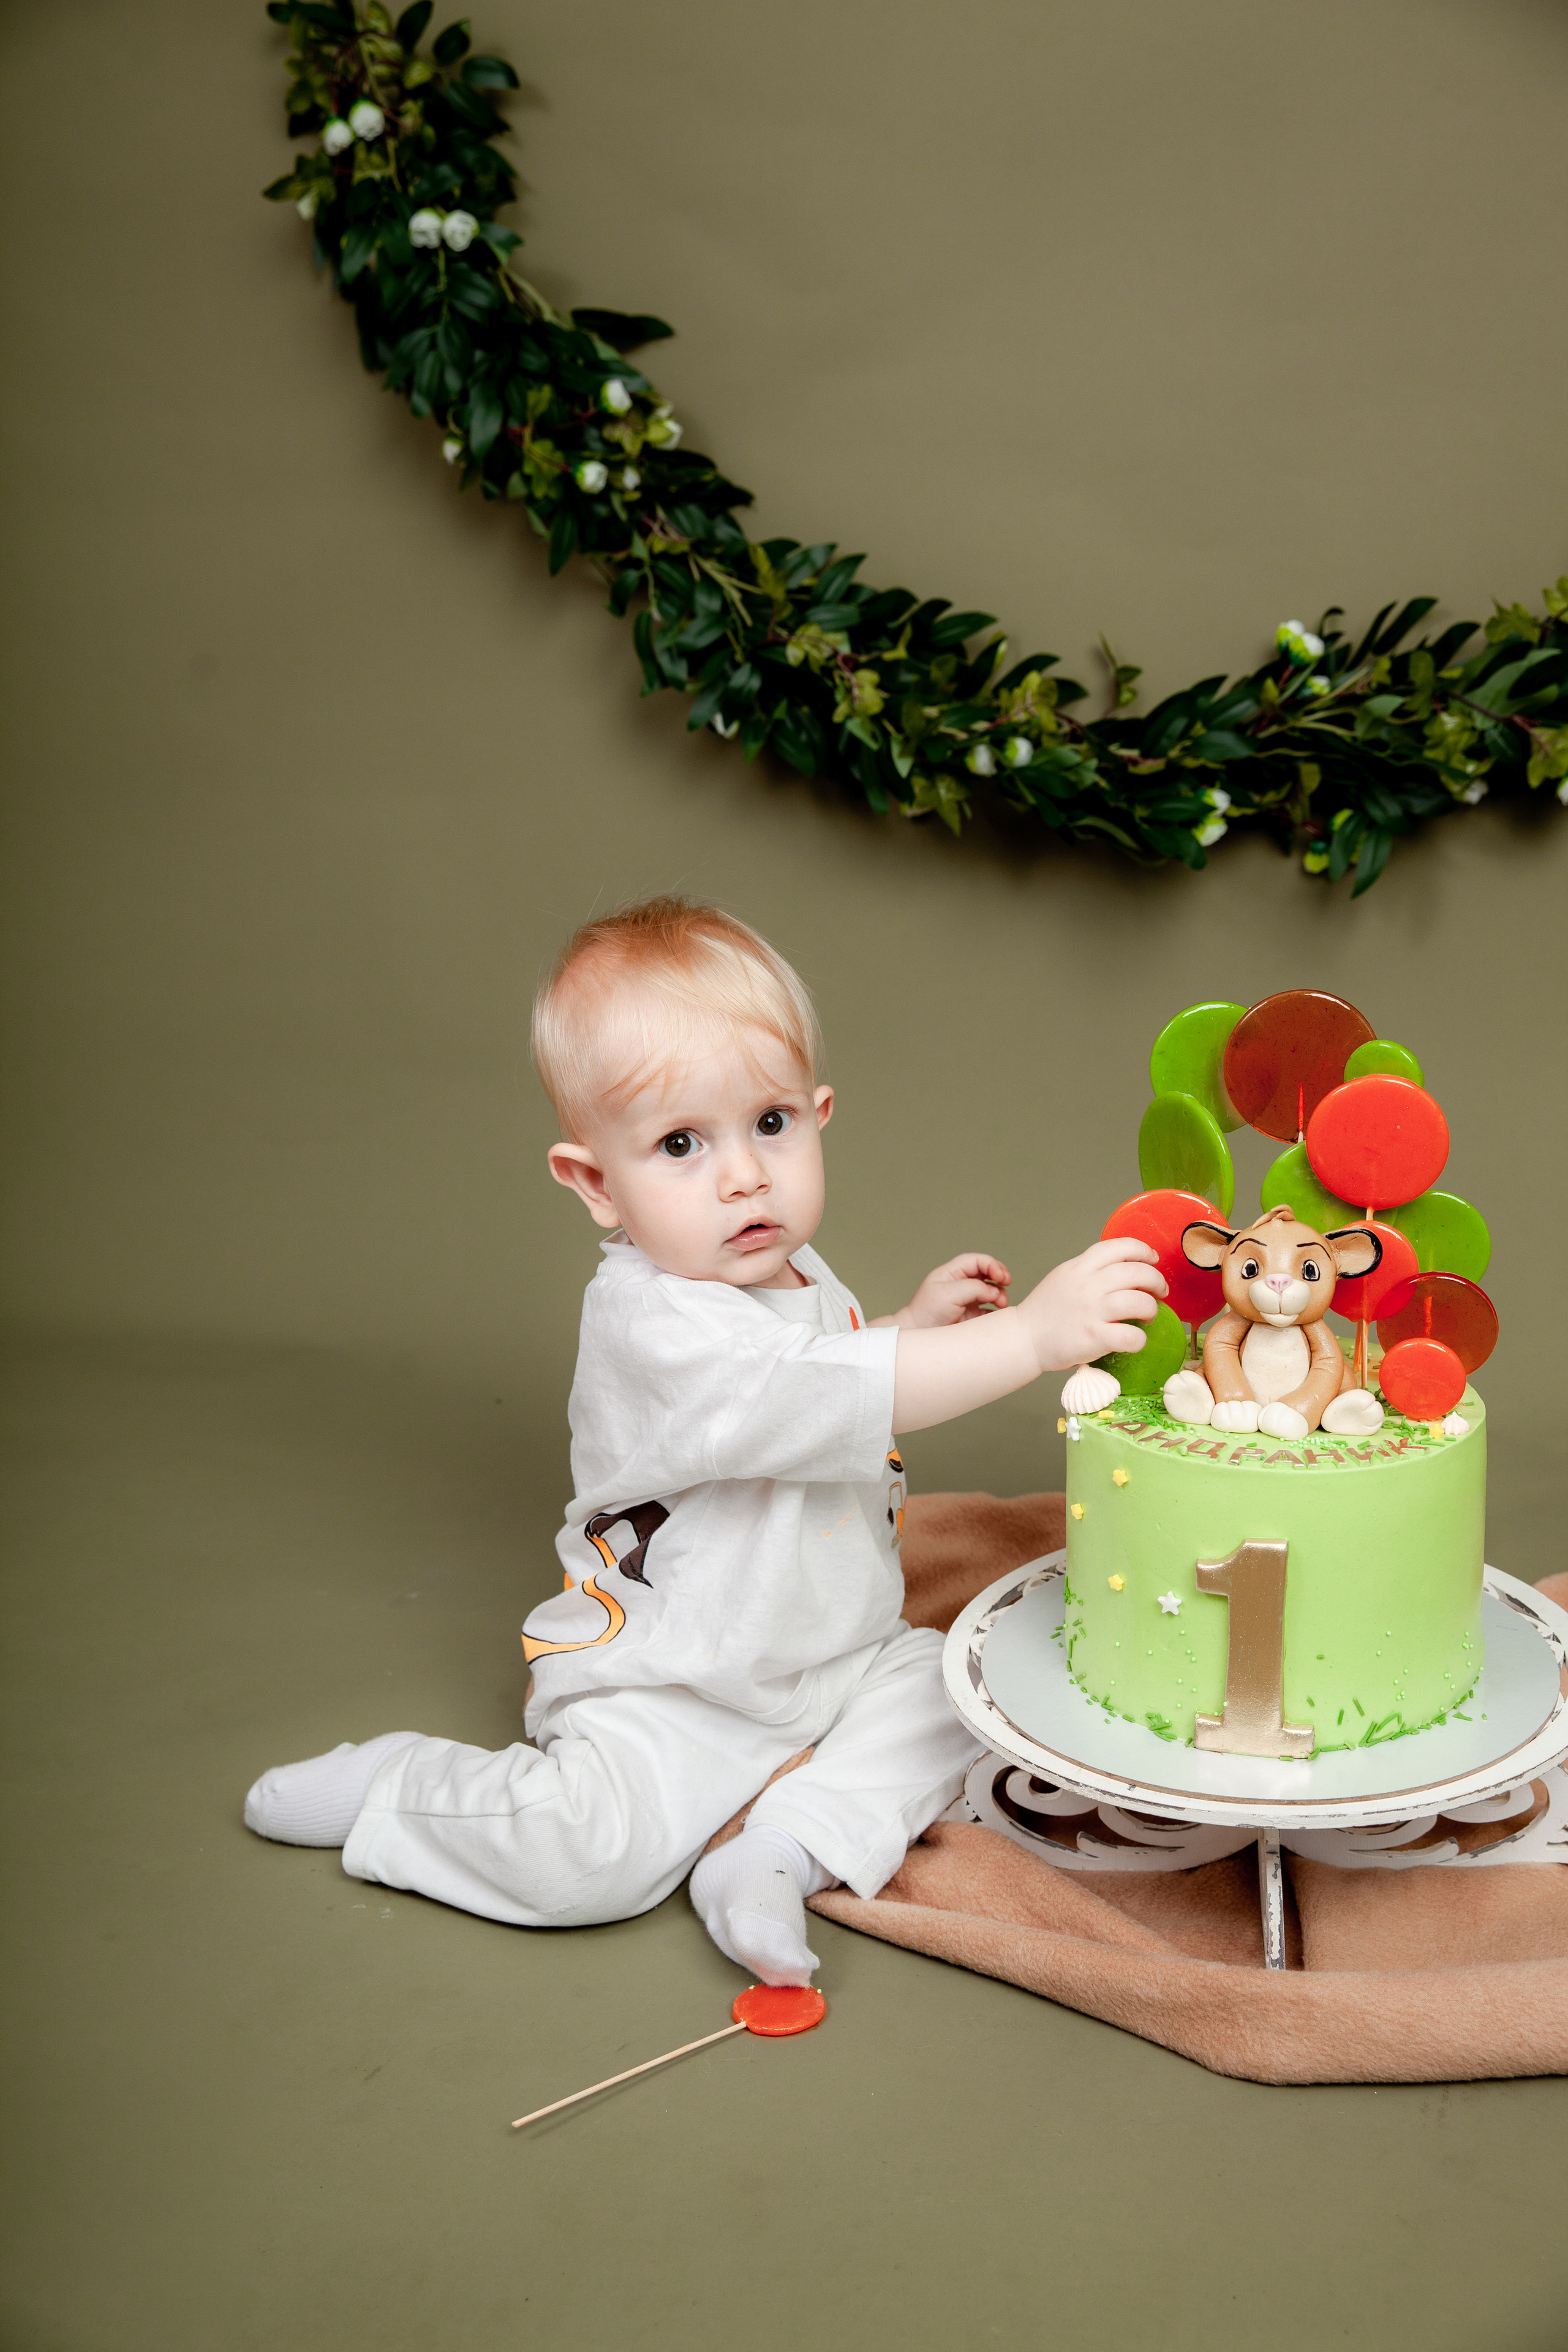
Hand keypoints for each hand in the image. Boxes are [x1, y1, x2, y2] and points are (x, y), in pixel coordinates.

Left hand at [879, 1253, 1011, 1329]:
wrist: (919, 1335)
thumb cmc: (927, 1312)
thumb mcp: (949, 1294)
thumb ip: (974, 1288)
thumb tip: (995, 1291)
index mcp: (952, 1273)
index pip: (977, 1261)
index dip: (992, 1265)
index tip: (1002, 1276)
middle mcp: (961, 1284)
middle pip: (987, 1273)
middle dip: (999, 1277)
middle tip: (1007, 1283)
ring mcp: (967, 1300)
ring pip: (991, 1291)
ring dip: (1000, 1294)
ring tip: (1001, 1304)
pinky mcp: (971, 1316)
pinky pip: (990, 1310)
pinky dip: (997, 1311)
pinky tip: (998, 1315)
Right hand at [889, 1235, 1163, 1435]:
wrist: (1024, 1339)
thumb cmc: (1045, 1312)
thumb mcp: (1063, 1277)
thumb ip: (1089, 1269)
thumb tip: (1122, 1266)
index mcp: (1079, 1267)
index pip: (1118, 1247)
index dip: (1142, 1251)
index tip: (1152, 1259)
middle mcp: (1087, 1285)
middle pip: (1137, 1272)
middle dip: (1156, 1281)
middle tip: (1160, 1291)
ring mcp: (1091, 1311)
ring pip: (1140, 1301)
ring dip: (1151, 1308)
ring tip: (1148, 1314)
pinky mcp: (1095, 1337)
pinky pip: (1132, 1336)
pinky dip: (1140, 1339)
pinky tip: (1135, 1339)